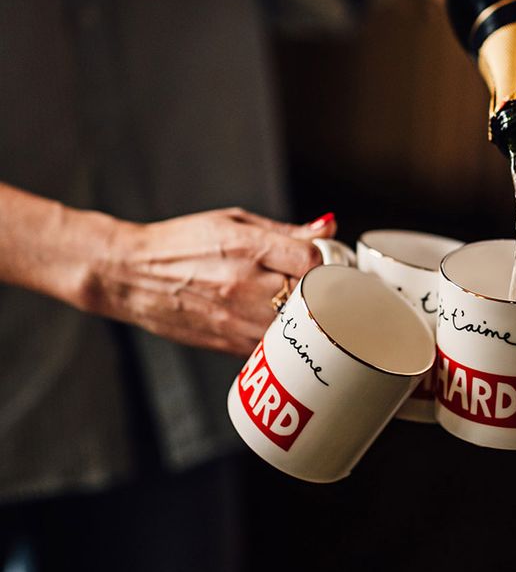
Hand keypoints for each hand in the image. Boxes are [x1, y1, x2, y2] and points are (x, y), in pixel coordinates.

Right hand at [84, 208, 335, 356]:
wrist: (128, 274)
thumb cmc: (180, 243)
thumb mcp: (233, 221)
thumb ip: (286, 230)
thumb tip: (328, 228)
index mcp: (248, 247)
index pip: (312, 261)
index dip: (330, 263)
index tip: (331, 264)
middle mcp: (245, 285)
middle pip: (312, 298)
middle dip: (327, 294)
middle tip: (330, 290)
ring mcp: (236, 319)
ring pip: (296, 330)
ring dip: (309, 321)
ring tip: (308, 308)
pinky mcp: (228, 344)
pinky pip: (273, 349)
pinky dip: (285, 341)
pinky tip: (283, 328)